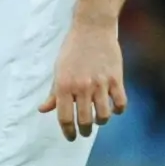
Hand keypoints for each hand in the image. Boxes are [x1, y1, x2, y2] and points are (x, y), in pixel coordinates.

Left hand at [39, 20, 125, 140]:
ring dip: (101, 121)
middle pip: (85, 120)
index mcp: (64, 85)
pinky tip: (113, 108)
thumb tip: (43, 109)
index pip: (65, 117)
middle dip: (85, 130)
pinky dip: (117, 110)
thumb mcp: (58, 70)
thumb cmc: (72, 49)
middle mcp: (82, 87)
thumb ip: (54, 92)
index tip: (71, 137)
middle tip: (85, 131)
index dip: (67, 131)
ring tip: (98, 119)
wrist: (92, 28)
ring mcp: (100, 83)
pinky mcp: (116, 78)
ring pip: (104, 115)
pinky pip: (120, 103)